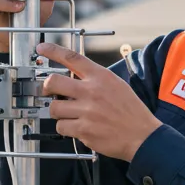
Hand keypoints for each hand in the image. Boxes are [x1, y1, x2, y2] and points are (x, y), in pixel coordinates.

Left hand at [37, 42, 161, 161]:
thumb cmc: (131, 112)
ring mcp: (86, 112)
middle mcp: (91, 92)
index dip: (53, 51)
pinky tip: (78, 127)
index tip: (42, 49)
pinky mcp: (83, 130)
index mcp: (101, 77)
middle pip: (53, 82)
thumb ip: (95, 80)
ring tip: (70, 114)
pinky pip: (61, 127)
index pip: (72, 58)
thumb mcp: (117, 85)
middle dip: (47, 88)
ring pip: (54, 108)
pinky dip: (66, 128)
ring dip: (58, 112)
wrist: (143, 136)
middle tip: (50, 92)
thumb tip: (74, 78)